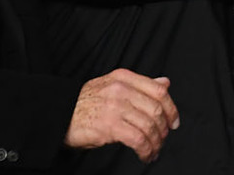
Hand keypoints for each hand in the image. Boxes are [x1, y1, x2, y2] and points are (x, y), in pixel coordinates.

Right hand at [65, 68, 179, 161]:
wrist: (59, 113)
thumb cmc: (85, 102)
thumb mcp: (113, 85)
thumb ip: (140, 85)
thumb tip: (165, 82)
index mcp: (124, 77)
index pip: (158, 90)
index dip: (171, 108)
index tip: (173, 121)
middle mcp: (121, 89)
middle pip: (156, 109)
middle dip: (164, 129)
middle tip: (162, 139)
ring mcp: (115, 107)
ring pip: (149, 126)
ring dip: (156, 143)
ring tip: (153, 150)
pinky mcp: (110, 125)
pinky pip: (138, 139)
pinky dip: (146, 150)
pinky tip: (145, 155)